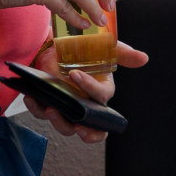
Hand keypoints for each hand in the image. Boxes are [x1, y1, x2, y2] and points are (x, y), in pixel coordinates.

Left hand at [28, 39, 150, 142]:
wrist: (55, 44)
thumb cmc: (83, 48)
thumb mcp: (104, 48)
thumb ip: (123, 53)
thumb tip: (144, 58)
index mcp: (100, 93)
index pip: (101, 99)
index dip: (91, 90)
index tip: (76, 75)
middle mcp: (85, 105)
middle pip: (91, 128)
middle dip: (86, 131)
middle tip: (77, 125)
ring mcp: (66, 107)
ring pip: (66, 127)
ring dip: (59, 122)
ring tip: (50, 108)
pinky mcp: (47, 105)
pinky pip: (41, 113)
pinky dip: (36, 108)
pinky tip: (31, 98)